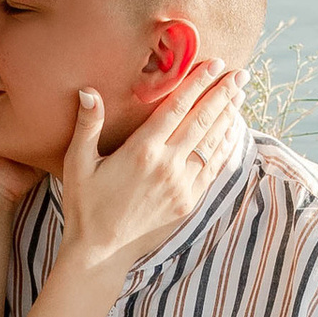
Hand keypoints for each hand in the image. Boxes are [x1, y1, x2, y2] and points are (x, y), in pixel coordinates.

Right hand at [53, 57, 242, 281]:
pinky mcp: (188, 202)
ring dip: (228, 116)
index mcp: (142, 150)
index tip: (215, 65)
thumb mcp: (77, 163)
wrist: (100, 251)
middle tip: (240, 73)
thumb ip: (87, 126)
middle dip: (223, 94)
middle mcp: (167, 165)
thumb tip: (88, 92)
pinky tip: (233, 131)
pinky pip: (214, 168)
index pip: (177, 107)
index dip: (198, 83)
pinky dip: (226, 146)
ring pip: (212, 142)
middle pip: (202, 120)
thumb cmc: (85, 204)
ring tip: (240, 94)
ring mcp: (181, 185)